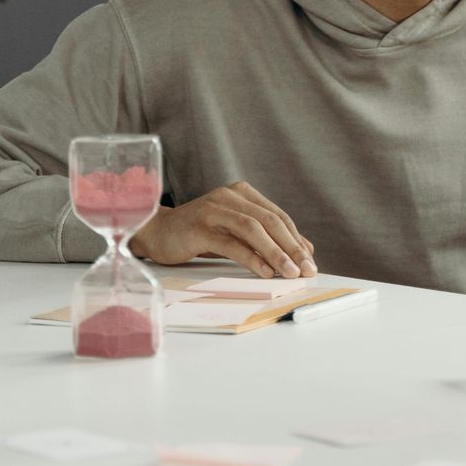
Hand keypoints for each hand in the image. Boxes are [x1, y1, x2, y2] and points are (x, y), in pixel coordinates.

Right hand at [130, 181, 316, 278]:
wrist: (156, 232)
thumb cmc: (198, 233)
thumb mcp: (234, 232)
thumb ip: (263, 238)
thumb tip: (303, 250)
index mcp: (241, 193)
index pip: (277, 215)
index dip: (296, 238)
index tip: (310, 259)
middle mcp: (229, 196)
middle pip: (270, 220)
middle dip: (292, 247)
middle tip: (307, 268)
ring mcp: (213, 210)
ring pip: (253, 230)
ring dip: (276, 253)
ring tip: (291, 273)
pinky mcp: (199, 228)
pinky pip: (232, 243)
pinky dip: (252, 258)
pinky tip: (265, 271)